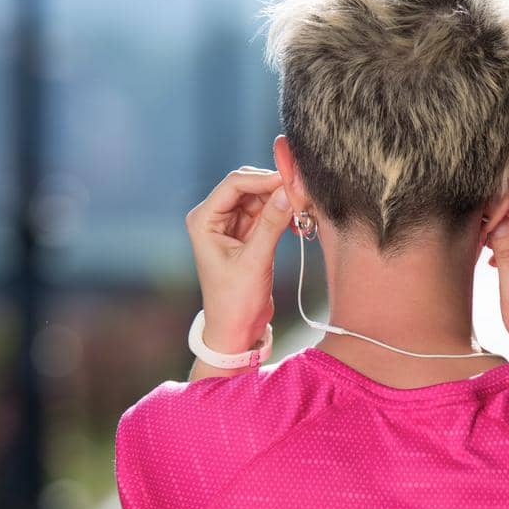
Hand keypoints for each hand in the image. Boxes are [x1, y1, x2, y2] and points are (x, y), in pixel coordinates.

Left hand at [184, 166, 293, 350]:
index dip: (264, 179)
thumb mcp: (255, 261)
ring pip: (261, 199)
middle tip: (302, 196)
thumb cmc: (235, 302)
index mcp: (204, 220)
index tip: (291, 181)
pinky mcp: (247, 234)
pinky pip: (267, 214)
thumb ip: (272, 224)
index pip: (234, 184)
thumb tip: (289, 192)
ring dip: (283, 203)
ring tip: (304, 213)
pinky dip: (283, 215)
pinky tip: (298, 225)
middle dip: (275, 189)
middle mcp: (214, 217)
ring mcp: (231, 225)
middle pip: (249, 187)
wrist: (236, 329)